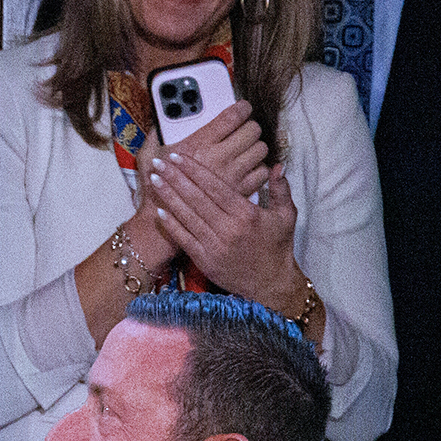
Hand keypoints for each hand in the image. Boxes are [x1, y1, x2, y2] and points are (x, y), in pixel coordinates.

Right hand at [139, 99, 268, 200]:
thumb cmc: (157, 188)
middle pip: (252, 131)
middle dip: (248, 127)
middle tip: (242, 129)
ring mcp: (232, 175)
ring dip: (255, 147)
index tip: (242, 107)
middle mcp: (219, 158)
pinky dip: (258, 168)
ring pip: (260, 150)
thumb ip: (157, 135)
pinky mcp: (240, 191)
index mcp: (198, 144)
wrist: (165, 220)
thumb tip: (163, 120)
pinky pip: (262, 172)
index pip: (233, 117)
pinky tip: (247, 168)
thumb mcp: (149, 155)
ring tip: (245, 148)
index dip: (242, 108)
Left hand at [151, 152, 303, 310]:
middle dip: (175, 178)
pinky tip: (159, 210)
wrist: (271, 284)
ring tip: (154, 180)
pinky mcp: (205, 260)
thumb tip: (277, 166)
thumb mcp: (286, 216)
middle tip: (159, 162)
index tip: (178, 157)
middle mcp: (229, 228)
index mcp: (246, 214)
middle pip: (196, 198)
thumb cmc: (277, 247)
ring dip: (168, 197)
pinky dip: (171, 224)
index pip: (215, 186)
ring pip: (187, 216)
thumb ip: (281, 190)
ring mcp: (215, 245)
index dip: (194, 170)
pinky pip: (184, 238)